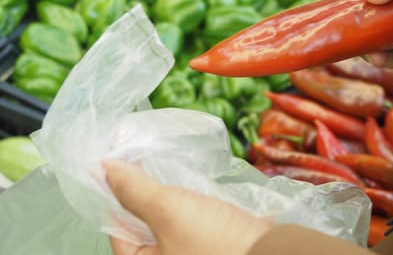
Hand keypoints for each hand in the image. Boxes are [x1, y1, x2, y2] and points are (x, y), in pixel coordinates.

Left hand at [104, 160, 272, 254]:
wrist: (271, 253)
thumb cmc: (215, 241)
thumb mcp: (169, 210)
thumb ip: (135, 190)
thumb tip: (104, 169)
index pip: (118, 231)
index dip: (117, 195)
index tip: (121, 165)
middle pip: (143, 226)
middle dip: (143, 194)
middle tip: (143, 162)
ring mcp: (189, 254)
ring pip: (169, 223)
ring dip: (168, 198)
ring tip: (166, 170)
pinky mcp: (211, 246)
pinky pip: (191, 224)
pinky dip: (189, 206)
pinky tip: (193, 188)